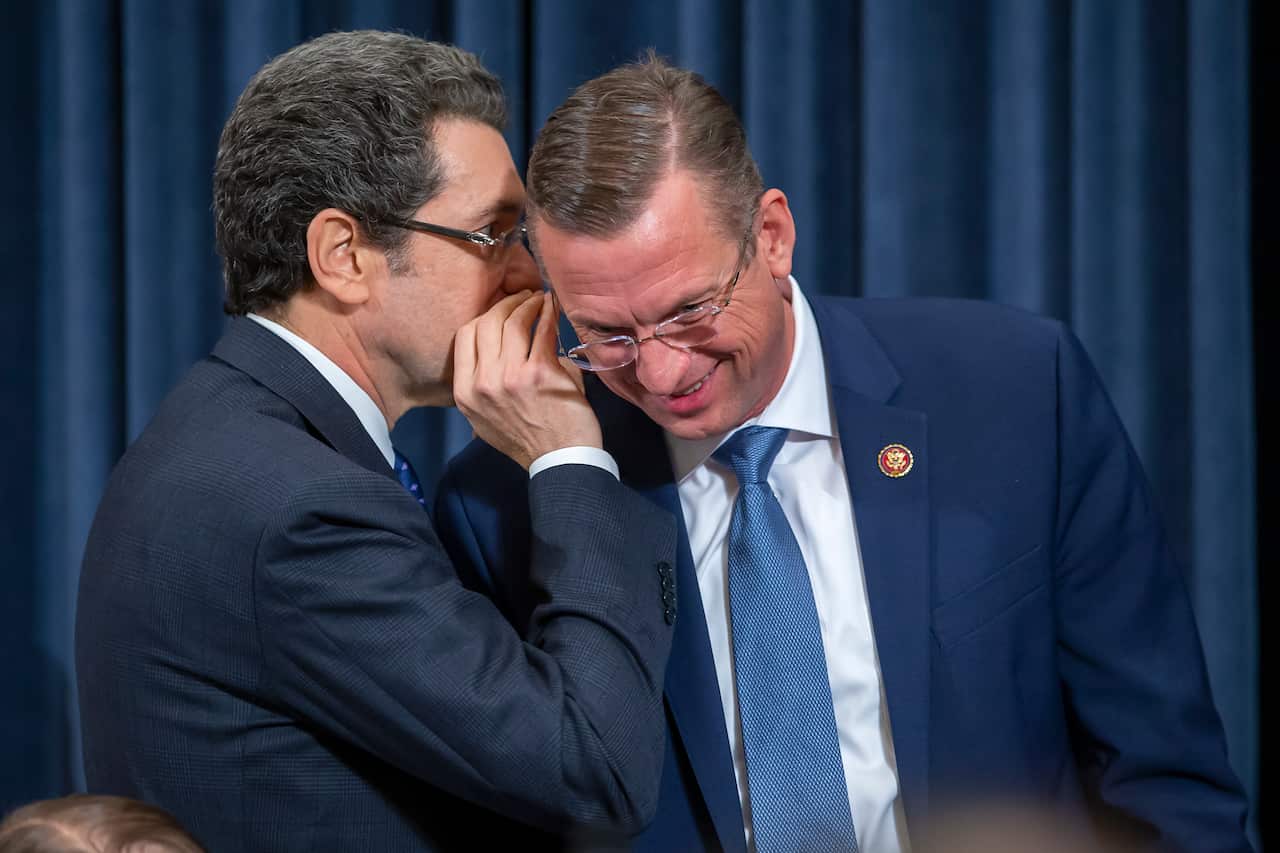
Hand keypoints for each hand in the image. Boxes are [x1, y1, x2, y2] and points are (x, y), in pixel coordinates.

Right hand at [453, 291, 602, 469]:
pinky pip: (541, 331)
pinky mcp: (538, 373)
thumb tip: (500, 347)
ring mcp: (509, 377)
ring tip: (540, 299)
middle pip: (485, 324)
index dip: (483, 316)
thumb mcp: (486, 418)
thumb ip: (486, 384)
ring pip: (512, 322)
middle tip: (523, 298)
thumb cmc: (528, 439)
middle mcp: (481, 383)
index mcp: (464, 393)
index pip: (463, 337)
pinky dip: (547, 314)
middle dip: (506, 304)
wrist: (558, 461)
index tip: (499, 311)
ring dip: (528, 304)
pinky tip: (552, 307)